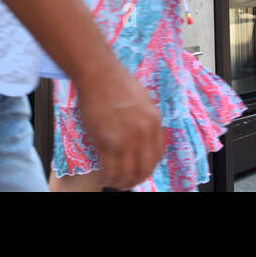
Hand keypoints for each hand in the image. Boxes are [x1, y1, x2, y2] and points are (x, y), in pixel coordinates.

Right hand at [72, 63, 161, 188]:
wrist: (99, 74)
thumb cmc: (118, 82)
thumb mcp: (144, 101)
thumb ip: (146, 121)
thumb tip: (144, 138)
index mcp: (153, 123)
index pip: (156, 156)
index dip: (148, 168)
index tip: (141, 171)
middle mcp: (142, 134)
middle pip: (143, 169)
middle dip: (135, 179)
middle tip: (128, 182)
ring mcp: (124, 140)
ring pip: (126, 173)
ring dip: (121, 181)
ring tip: (114, 182)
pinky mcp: (106, 142)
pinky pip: (109, 169)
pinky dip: (107, 177)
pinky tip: (104, 176)